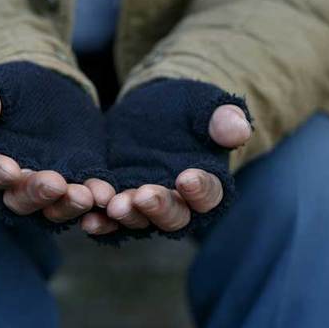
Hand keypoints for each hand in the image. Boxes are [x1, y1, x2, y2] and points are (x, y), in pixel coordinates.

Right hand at [0, 83, 115, 223]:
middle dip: (38, 194)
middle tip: (55, 185)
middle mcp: (16, 185)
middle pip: (21, 199)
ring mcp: (49, 188)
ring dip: (69, 204)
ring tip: (86, 196)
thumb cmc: (12, 89)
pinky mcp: (79, 181)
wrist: (49, 90)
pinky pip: (87, 195)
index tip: (10, 169)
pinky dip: (96, 196)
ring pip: (55, 207)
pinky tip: (105, 194)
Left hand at [82, 102, 250, 234]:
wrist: (155, 108)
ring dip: (128, 215)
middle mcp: (179, 204)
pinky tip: (89, 218)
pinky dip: (101, 221)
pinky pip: (110, 217)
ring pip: (140, 220)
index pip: (209, 194)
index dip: (200, 189)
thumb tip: (239, 130)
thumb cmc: (190, 108)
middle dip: (159, 208)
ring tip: (114, 206)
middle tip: (144, 195)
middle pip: (174, 216)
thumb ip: (223, 118)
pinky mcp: (120, 199)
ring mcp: (147, 205)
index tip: (188, 177)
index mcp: (208, 184)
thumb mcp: (206, 106)